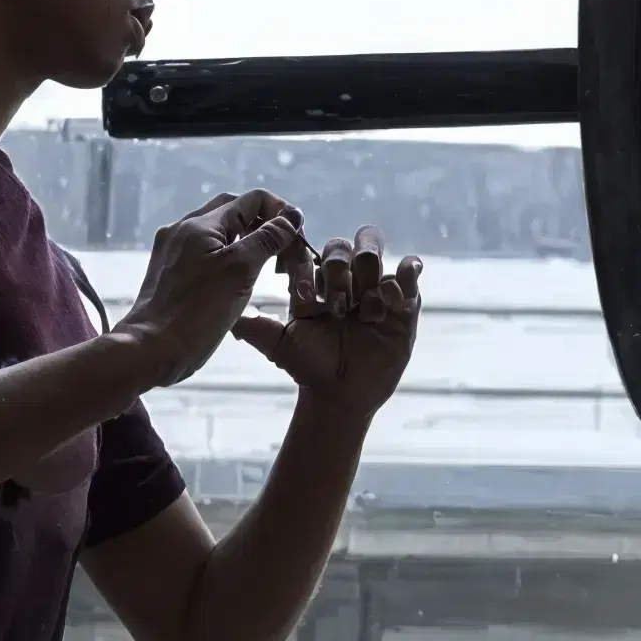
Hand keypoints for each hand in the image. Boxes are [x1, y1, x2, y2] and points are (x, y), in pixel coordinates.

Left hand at [112, 191, 305, 388]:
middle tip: (284, 249)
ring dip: (246, 240)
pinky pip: (204, 251)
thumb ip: (267, 239)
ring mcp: (172, 249)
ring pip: (219, 232)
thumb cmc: (197, 312)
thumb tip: (291, 216)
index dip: (280, 211)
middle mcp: (182, 229)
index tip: (297, 236)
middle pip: (233, 211)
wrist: (150, 349)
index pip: (251, 199)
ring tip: (266, 264)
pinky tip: (238, 277)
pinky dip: (228, 256)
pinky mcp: (169, 270)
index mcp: (200, 224)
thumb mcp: (240, 271)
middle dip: (263, 223)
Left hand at [234, 227, 423, 422]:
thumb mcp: (280, 347)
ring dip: (367, 274)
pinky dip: (404, 275)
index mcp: (314, 283)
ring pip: (373, 252)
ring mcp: (374, 287)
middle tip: (337, 305)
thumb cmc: (310, 367)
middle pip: (344, 246)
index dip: (306, 269)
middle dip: (339, 268)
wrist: (342, 395)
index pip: (310, 254)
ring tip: (366, 309)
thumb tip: (230, 318)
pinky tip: (391, 297)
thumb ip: (258, 329)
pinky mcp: (403, 302)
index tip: (304, 300)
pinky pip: (409, 273)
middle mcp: (345, 279)